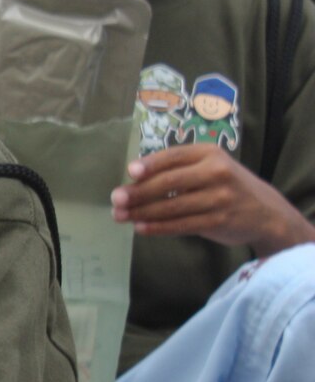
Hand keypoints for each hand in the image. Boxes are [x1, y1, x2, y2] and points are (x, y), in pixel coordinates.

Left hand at [111, 143, 314, 252]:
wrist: (266, 212)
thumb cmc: (226, 186)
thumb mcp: (210, 167)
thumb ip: (179, 169)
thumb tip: (133, 179)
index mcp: (209, 154)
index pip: (174, 157)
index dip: (151, 164)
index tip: (130, 172)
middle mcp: (216, 173)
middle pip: (169, 183)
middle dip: (138, 192)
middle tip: (115, 199)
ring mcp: (219, 198)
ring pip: (172, 207)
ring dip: (142, 212)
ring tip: (120, 216)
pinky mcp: (218, 221)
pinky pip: (182, 225)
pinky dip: (159, 227)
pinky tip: (141, 228)